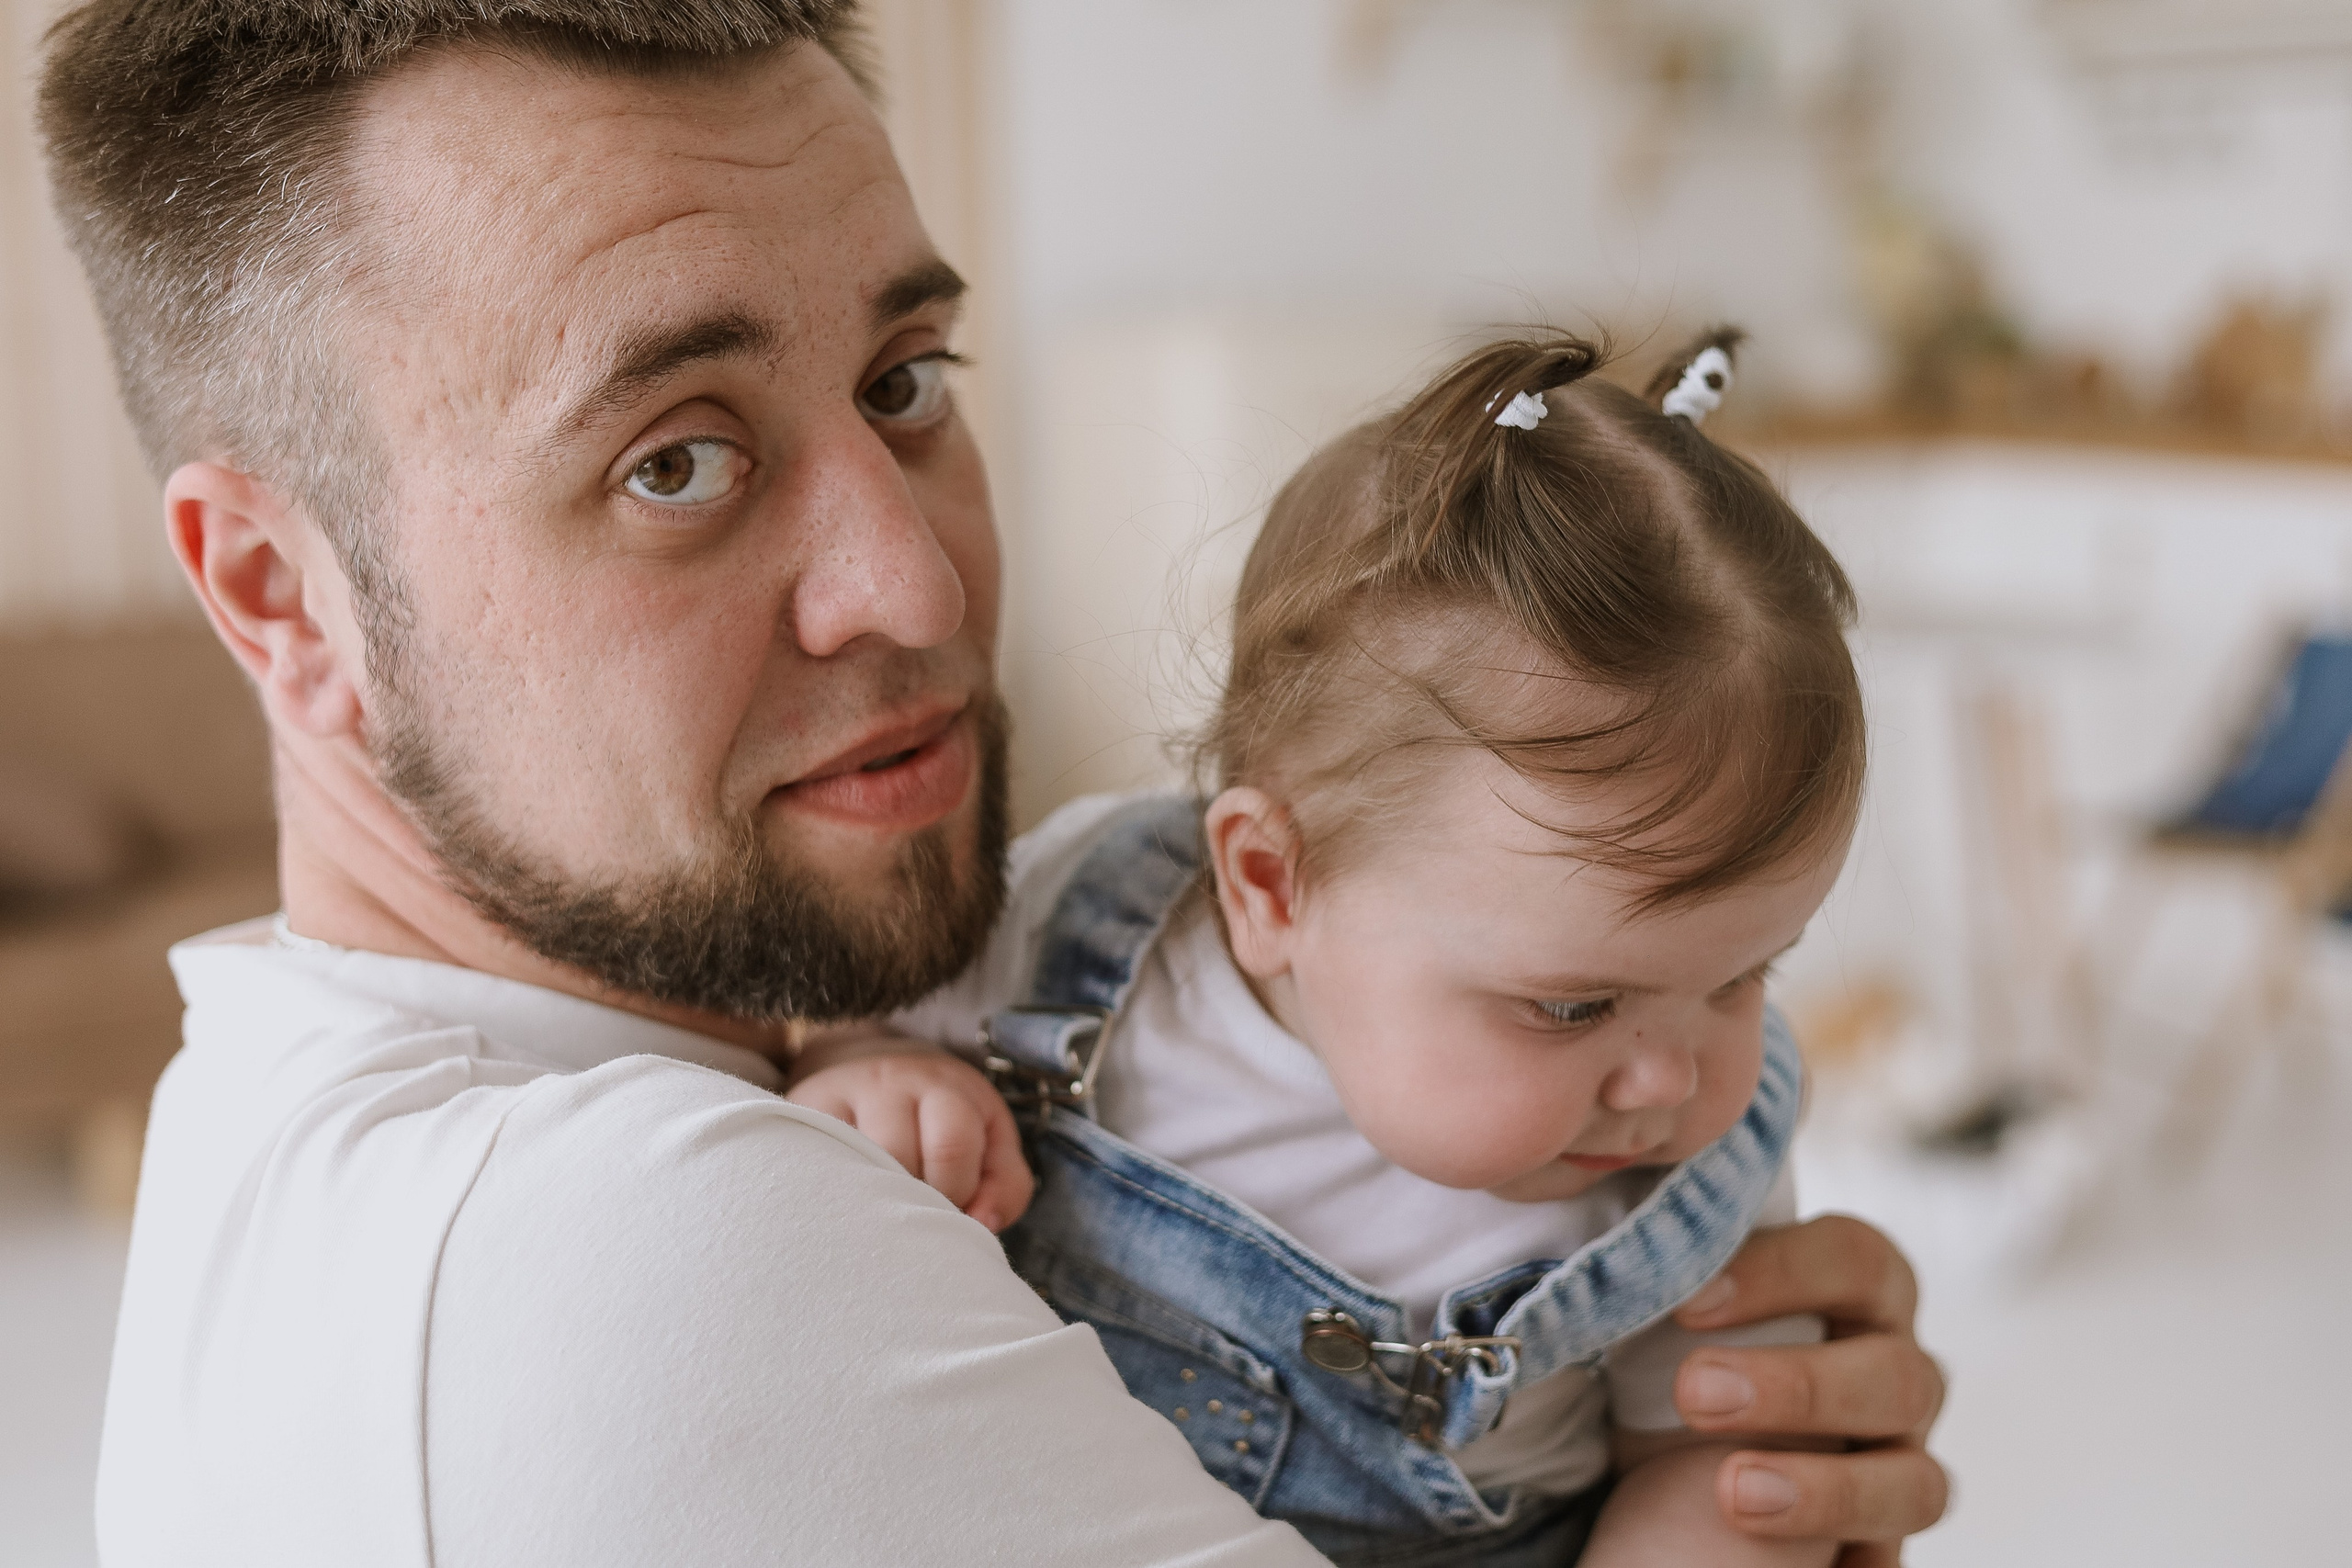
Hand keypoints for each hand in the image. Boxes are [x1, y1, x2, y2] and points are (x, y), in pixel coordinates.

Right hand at [786, 1035, 1034, 1232]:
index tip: (951, 1209)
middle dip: (909, 1201)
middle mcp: (892, 1082)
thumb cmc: (944, 1121)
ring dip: (868, 1201)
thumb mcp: (991, 1143)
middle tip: (912, 1214)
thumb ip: (1005, 1188)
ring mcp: (841, 1093)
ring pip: (851, 1161)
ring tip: (879, 1211)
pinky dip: (830, 1190)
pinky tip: (844, 1201)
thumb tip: (981, 1223)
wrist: (872, 1064)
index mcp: (948, 1089)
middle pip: (897, 1155)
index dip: (955, 1195)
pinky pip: (812, 1158)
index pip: (952, 1148)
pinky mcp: (802, 1109)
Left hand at [1670, 1215, 1949, 1567]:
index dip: (1781, 1274)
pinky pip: (1887, 1565)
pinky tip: (1799, 1563)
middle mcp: (1893, 1374)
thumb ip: (1660, 1266)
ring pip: (1916, 1484)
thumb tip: (1596, 1225)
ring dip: (1828, 1492)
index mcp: (1854, 1293)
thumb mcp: (1666, 1310)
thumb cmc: (1675, 1352)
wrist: (1671, 1459)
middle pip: (1900, 1375)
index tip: (1687, 1302)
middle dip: (1798, 1387)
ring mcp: (1899, 1466)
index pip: (1854, 1259)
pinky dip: (1850, 1564)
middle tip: (1694, 1393)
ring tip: (1733, 1495)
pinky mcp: (1879, 1543)